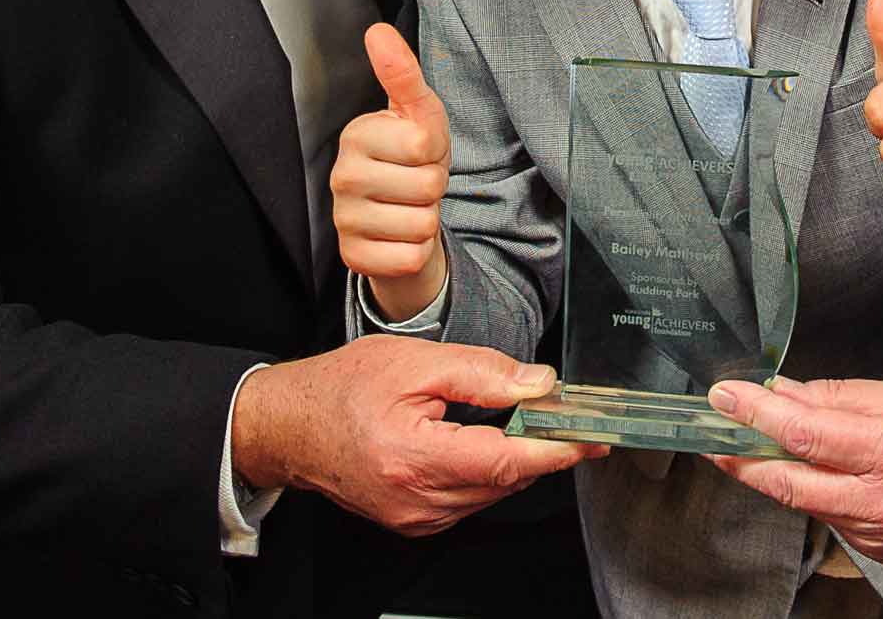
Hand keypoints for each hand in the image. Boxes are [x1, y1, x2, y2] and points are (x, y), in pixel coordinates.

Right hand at [231, 336, 602, 535]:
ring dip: (516, 460)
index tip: (593, 440)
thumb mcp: (415, 362)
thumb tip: (538, 383)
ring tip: (527, 422)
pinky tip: (486, 442)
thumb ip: (482, 373)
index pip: (507, 461)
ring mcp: (414, 518)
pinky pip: (468, 499)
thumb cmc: (342, 388)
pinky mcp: (413, 521)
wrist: (289, 426)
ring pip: (490, 493)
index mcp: (415, 458)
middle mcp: (416, 500)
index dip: (557, 450)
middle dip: (543, 448)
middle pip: (505, 480)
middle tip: (568, 416)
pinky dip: (487, 472)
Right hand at [332, 24, 451, 320]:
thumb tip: (378, 31)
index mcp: (356, 135)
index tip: (419, 152)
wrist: (399, 216)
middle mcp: (342, 177)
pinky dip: (417, 251)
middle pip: (427, 185)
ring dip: (427, 219)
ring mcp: (343, 219)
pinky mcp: (354, 258)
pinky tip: (400, 236)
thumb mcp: (417, 113)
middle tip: (416, 182)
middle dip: (433, 186)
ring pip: (422, 223)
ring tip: (409, 207)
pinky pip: (410, 256)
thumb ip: (402, 73)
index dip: (435, 151)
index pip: (424, 144)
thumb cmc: (411, 157)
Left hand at [704, 376, 882, 570]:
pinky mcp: (877, 551)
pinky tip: (821, 471)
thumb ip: (842, 397)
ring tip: (763, 442)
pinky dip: (816, 491)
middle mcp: (882, 501)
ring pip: (805, 501)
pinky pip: (830, 517)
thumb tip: (786, 394)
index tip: (726, 398)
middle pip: (787, 483)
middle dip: (739, 458)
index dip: (756, 415)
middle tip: (711, 435)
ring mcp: (878, 534)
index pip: (805, 434)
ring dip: (777, 473)